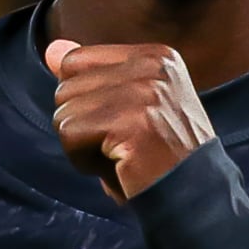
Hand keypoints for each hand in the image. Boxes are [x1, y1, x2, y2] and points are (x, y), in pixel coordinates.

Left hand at [45, 39, 216, 200]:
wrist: (197, 200)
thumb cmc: (159, 160)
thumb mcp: (126, 109)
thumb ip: (91, 76)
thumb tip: (51, 49)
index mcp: (156, 56)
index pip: (75, 62)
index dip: (85, 103)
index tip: (123, 125)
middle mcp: (153, 65)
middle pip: (65, 87)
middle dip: (82, 126)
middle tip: (124, 146)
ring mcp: (144, 91)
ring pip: (63, 113)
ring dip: (83, 147)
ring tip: (123, 158)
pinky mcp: (131, 122)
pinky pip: (69, 135)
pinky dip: (84, 162)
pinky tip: (119, 168)